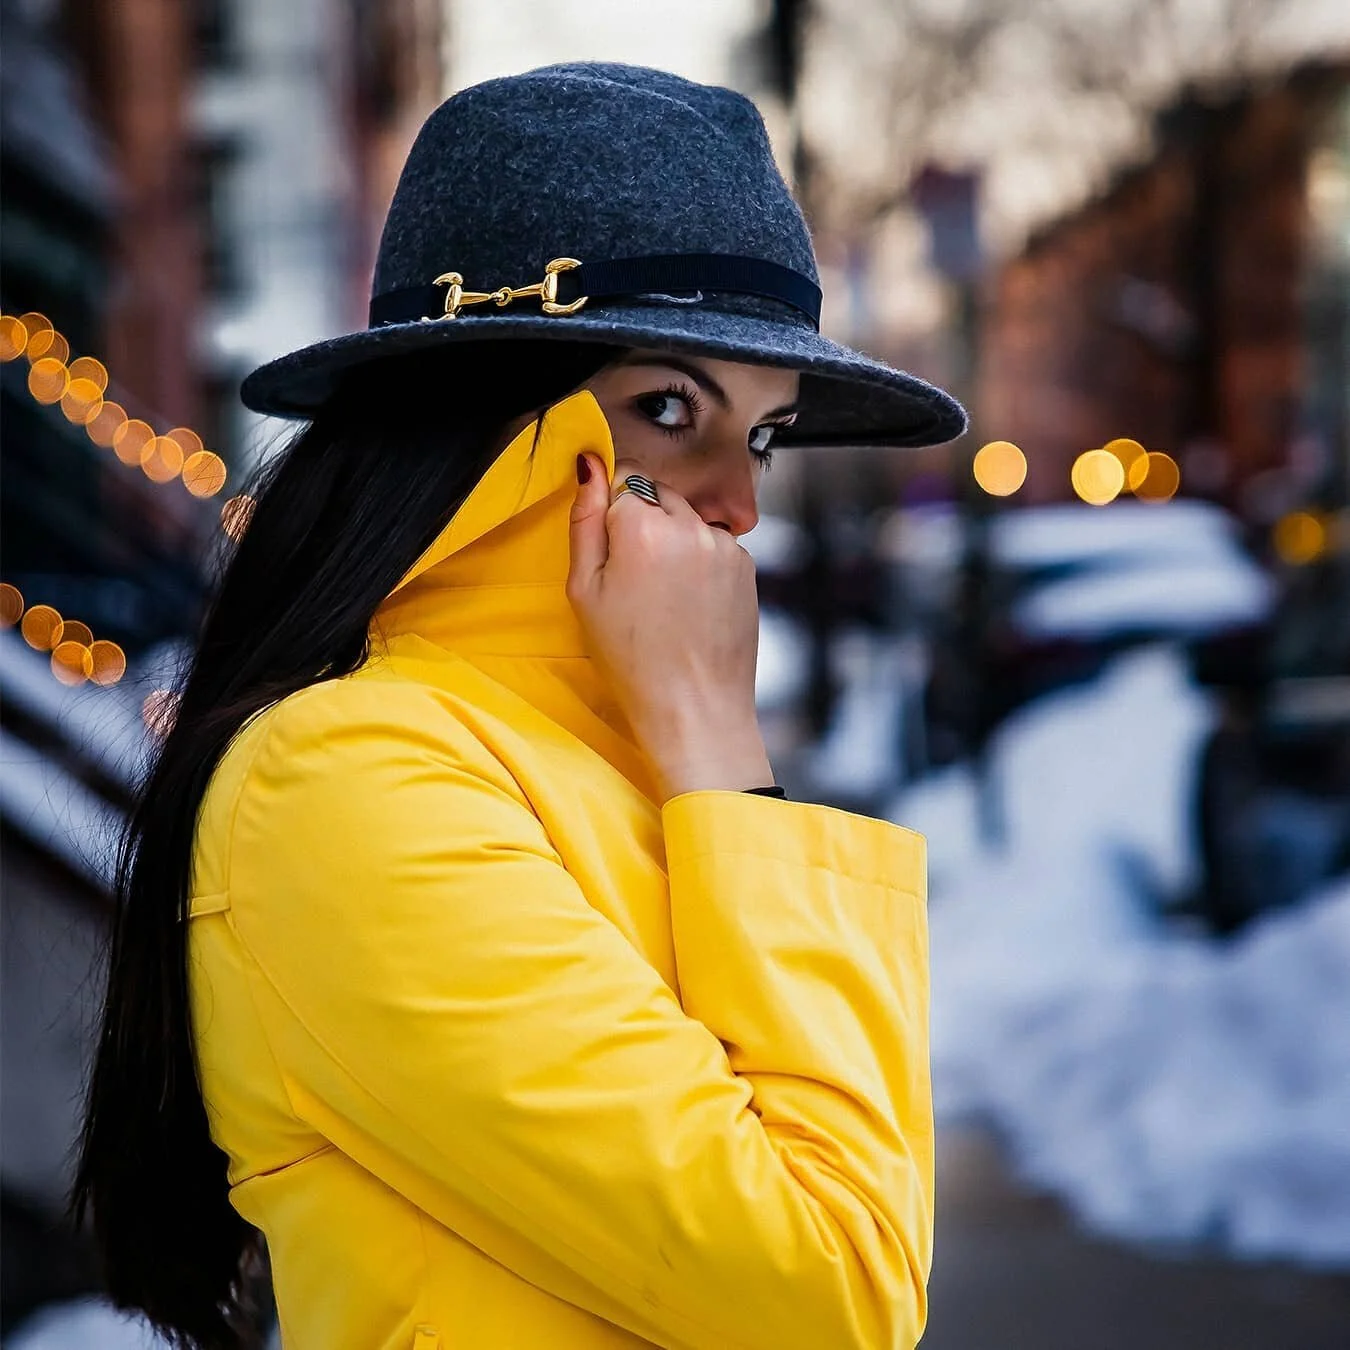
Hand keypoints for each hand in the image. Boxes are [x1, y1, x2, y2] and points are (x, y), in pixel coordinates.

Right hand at [567, 454, 773, 800]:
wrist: (695, 708)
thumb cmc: (631, 660)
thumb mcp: (585, 592)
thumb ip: (584, 522)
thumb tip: (590, 467)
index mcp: (642, 527)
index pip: (623, 476)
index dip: (612, 510)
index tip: (610, 546)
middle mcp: (689, 525)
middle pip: (657, 494)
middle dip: (642, 521)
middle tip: (632, 577)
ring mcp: (723, 545)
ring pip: (687, 519)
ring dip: (673, 541)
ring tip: (662, 596)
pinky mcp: (746, 565)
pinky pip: (713, 544)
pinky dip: (699, 561)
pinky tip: (688, 603)